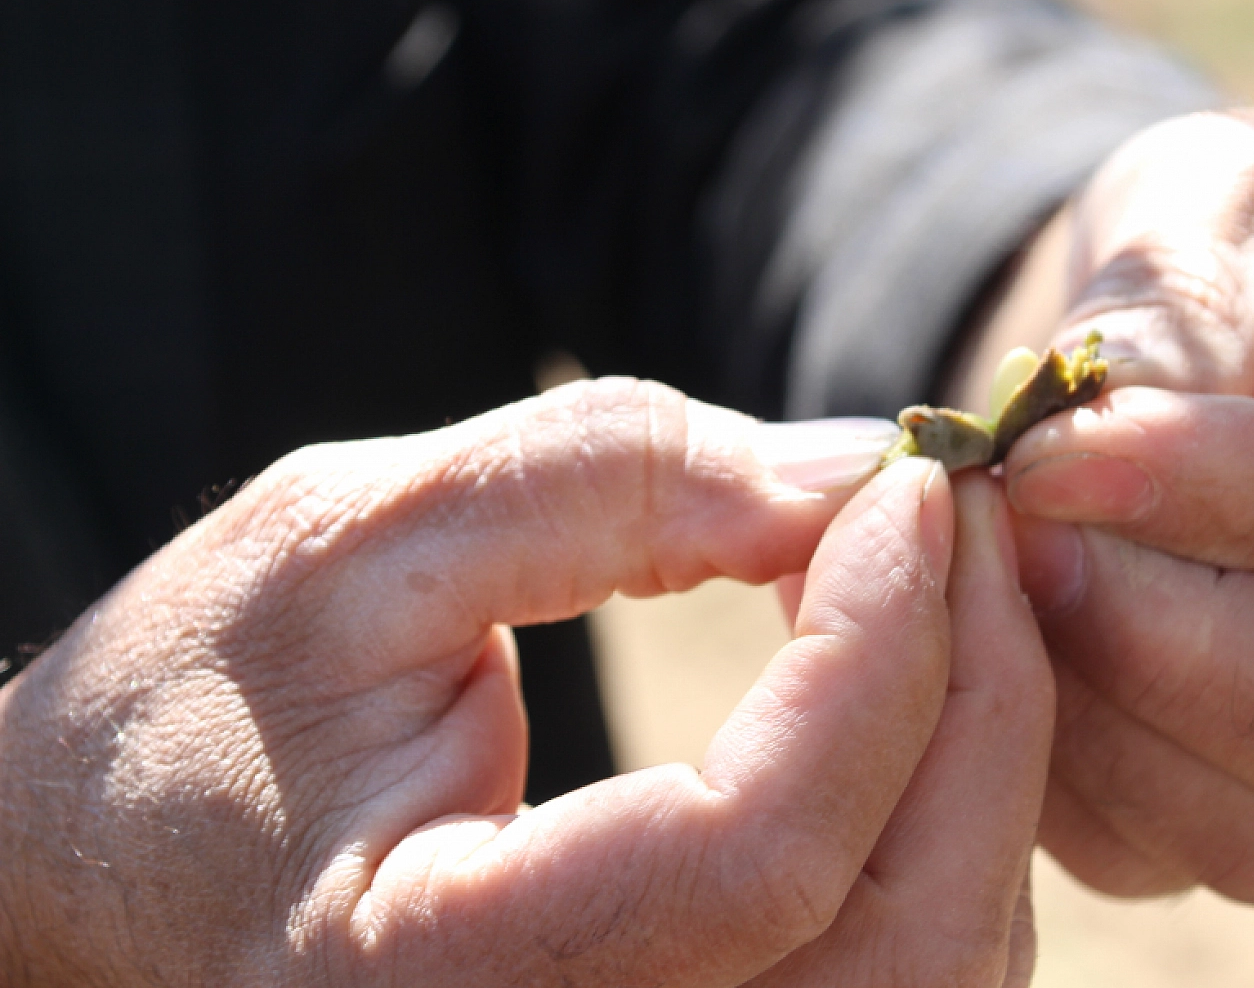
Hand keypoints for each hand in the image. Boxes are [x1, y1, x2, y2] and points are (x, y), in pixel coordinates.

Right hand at [0, 380, 1052, 984]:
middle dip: (978, 700)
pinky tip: (893, 684)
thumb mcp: (356, 539)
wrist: (114, 851)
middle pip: (902, 940)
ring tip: (931, 582)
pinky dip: (938, 812)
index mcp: (435, 982)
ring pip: (933, 968)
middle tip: (959, 519)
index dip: (876, 651)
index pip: (756, 857)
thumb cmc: (200, 700)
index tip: (911, 485)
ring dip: (979, 754)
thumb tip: (853, 475)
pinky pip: (897, 962)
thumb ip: (602, 483)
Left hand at [957, 107, 1253, 902]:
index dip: (1238, 493)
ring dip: (1096, 710)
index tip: (1054, 453)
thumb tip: (1091, 416)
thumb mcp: (1247, 189)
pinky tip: (994, 632)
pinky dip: (1055, 764)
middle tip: (1010, 524)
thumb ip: (1192, 287)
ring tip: (989, 565)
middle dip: (1165, 638)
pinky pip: (1174, 854)